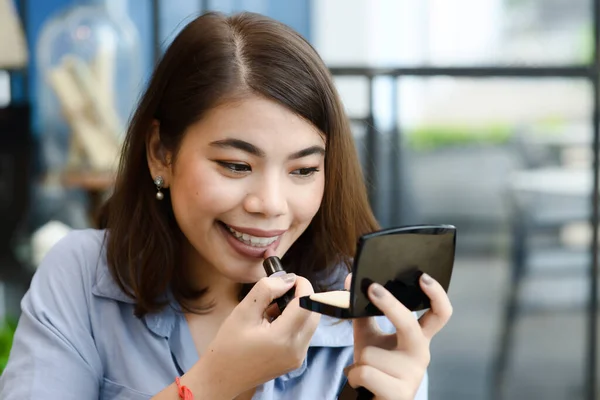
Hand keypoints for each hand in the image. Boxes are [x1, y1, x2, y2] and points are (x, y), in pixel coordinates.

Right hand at [198, 273, 320, 398]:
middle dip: (302, 296)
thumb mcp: (243, 311)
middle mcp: (296, 350)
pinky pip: (304, 334)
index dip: (303, 285)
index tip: (289, 278)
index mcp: (283, 338)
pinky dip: (295, 322)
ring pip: (310, 323)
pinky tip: (274, 322)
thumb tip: (288, 279)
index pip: (307, 303)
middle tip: (281, 289)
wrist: (223, 376)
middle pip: (314, 312)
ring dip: (298, 309)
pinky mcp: (296, 360)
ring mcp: (298, 357)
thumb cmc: (229, 344)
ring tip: (272, 308)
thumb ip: (267, 289)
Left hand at [344, 273, 452, 399]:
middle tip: (373, 289)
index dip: (437, 295)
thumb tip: (349, 279)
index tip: (423, 277)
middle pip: (409, 325)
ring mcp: (413, 376)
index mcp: (417, 338)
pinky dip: (354, 376)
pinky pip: (365, 373)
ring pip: (371, 353)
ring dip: (359, 359)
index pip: (439, 314)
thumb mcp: (368, 337)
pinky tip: (361, 384)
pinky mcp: (400, 394)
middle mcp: (421, 355)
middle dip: (391, 306)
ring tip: (364, 370)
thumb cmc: (374, 368)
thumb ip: (361, 309)